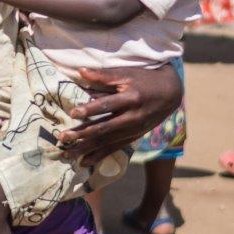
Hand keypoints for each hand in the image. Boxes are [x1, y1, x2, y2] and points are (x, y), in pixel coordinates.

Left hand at [55, 64, 181, 165]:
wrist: (170, 94)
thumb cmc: (145, 79)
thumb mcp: (127, 73)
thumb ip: (104, 75)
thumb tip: (80, 71)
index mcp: (131, 98)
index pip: (107, 104)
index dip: (90, 109)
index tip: (73, 113)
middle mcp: (133, 117)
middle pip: (105, 128)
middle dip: (82, 134)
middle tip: (62, 138)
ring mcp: (134, 130)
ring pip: (107, 142)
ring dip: (86, 149)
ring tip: (67, 154)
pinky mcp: (134, 137)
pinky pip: (115, 148)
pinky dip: (100, 156)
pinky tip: (85, 162)